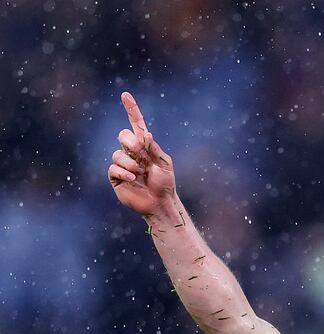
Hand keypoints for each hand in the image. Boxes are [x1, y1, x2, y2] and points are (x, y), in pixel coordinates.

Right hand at [107, 92, 175, 214]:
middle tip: (143, 158)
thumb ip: (154, 148)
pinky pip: (113, 167)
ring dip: (131, 163)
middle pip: (123, 135)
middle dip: (132, 144)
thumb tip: (144, 133)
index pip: (136, 124)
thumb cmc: (165, 183)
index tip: (125, 95)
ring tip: (141, 173)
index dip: (131, 109)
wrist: (160, 202)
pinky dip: (123, 171)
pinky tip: (132, 178)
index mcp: (146, 146)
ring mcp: (123, 163)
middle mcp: (132, 152)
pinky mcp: (116, 176)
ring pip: (117, 153)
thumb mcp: (164, 163)